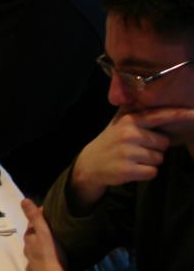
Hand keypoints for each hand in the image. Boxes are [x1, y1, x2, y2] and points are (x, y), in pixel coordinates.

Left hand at [21, 199, 66, 270]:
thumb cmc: (48, 253)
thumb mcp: (42, 233)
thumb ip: (35, 218)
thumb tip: (24, 200)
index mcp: (28, 238)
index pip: (31, 223)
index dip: (38, 216)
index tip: (47, 210)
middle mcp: (27, 248)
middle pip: (33, 235)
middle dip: (39, 230)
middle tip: (52, 225)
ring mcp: (31, 259)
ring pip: (35, 247)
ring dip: (41, 243)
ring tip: (52, 240)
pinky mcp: (37, 269)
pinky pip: (40, 258)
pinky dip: (43, 254)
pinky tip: (49, 255)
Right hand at [69, 106, 193, 208]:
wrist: (91, 163)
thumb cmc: (111, 140)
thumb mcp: (119, 122)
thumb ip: (136, 112)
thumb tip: (156, 97)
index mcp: (129, 120)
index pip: (159, 115)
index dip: (178, 114)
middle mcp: (128, 134)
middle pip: (164, 143)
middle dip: (156, 147)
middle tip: (138, 147)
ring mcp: (128, 152)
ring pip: (159, 159)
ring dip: (150, 161)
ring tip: (133, 158)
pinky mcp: (128, 169)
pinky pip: (153, 172)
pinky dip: (146, 173)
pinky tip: (133, 168)